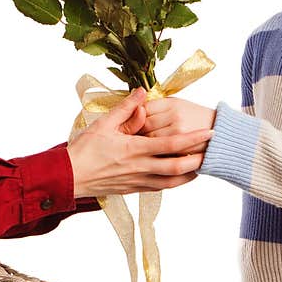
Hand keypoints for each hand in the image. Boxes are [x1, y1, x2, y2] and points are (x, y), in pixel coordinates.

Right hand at [67, 88, 212, 197]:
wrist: (68, 177)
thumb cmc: (84, 149)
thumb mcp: (103, 124)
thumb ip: (125, 109)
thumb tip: (142, 93)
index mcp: (134, 149)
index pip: (171, 144)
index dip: (193, 139)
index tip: (210, 132)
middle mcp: (139, 167)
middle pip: (177, 166)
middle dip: (198, 159)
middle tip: (213, 151)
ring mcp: (137, 181)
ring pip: (171, 181)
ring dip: (189, 174)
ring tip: (201, 165)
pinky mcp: (133, 189)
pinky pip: (160, 187)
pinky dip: (174, 182)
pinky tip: (179, 176)